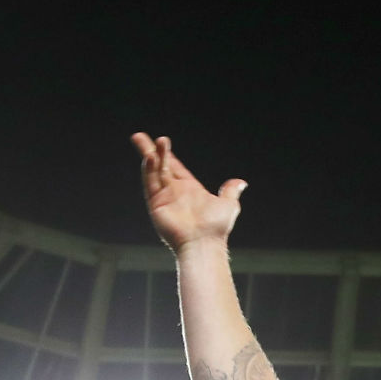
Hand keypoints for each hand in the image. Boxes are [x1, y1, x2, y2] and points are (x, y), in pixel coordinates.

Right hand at [132, 132, 247, 251]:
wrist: (205, 243)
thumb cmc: (217, 228)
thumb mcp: (228, 204)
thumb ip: (230, 191)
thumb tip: (241, 182)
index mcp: (189, 190)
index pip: (174, 167)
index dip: (167, 155)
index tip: (160, 141)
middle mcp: (174, 192)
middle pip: (159, 166)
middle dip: (150, 150)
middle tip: (139, 136)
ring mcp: (163, 198)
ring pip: (154, 172)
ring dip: (151, 156)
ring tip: (148, 141)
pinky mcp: (156, 205)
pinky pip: (150, 184)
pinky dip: (149, 170)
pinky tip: (150, 157)